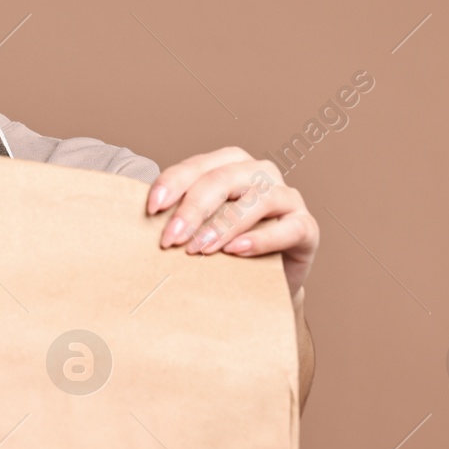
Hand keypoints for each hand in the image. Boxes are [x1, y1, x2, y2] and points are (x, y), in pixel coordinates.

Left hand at [145, 148, 317, 298]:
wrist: (262, 283)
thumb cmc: (223, 249)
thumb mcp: (198, 228)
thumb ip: (179, 217)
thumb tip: (142, 221)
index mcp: (230, 165)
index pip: (197, 166)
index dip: (173, 183)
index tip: (151, 209)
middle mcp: (260, 174)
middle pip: (224, 179)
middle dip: (193, 208)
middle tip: (171, 238)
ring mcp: (287, 198)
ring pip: (257, 199)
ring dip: (224, 224)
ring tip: (200, 249)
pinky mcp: (306, 226)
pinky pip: (288, 227)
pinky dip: (261, 238)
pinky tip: (237, 251)